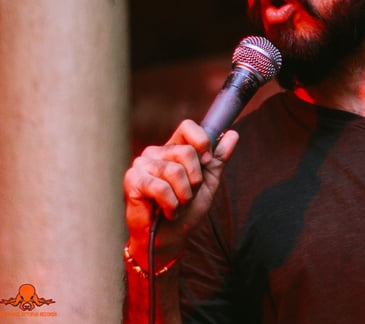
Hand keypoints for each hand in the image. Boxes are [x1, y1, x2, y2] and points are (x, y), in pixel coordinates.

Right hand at [123, 119, 237, 260]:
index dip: (202, 142)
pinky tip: (166, 212)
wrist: (169, 239)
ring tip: (177, 205)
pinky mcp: (132, 180)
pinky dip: (171, 205)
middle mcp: (156, 152)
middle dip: (195, 180)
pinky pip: (161, 188)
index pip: (187, 126)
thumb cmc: (186, 211)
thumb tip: (233, 133)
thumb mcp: (208, 182)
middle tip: (188, 195)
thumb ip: (218, 158)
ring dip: (184, 196)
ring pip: (175, 171)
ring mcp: (142, 165)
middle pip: (186, 151)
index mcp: (173, 149)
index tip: (207, 162)